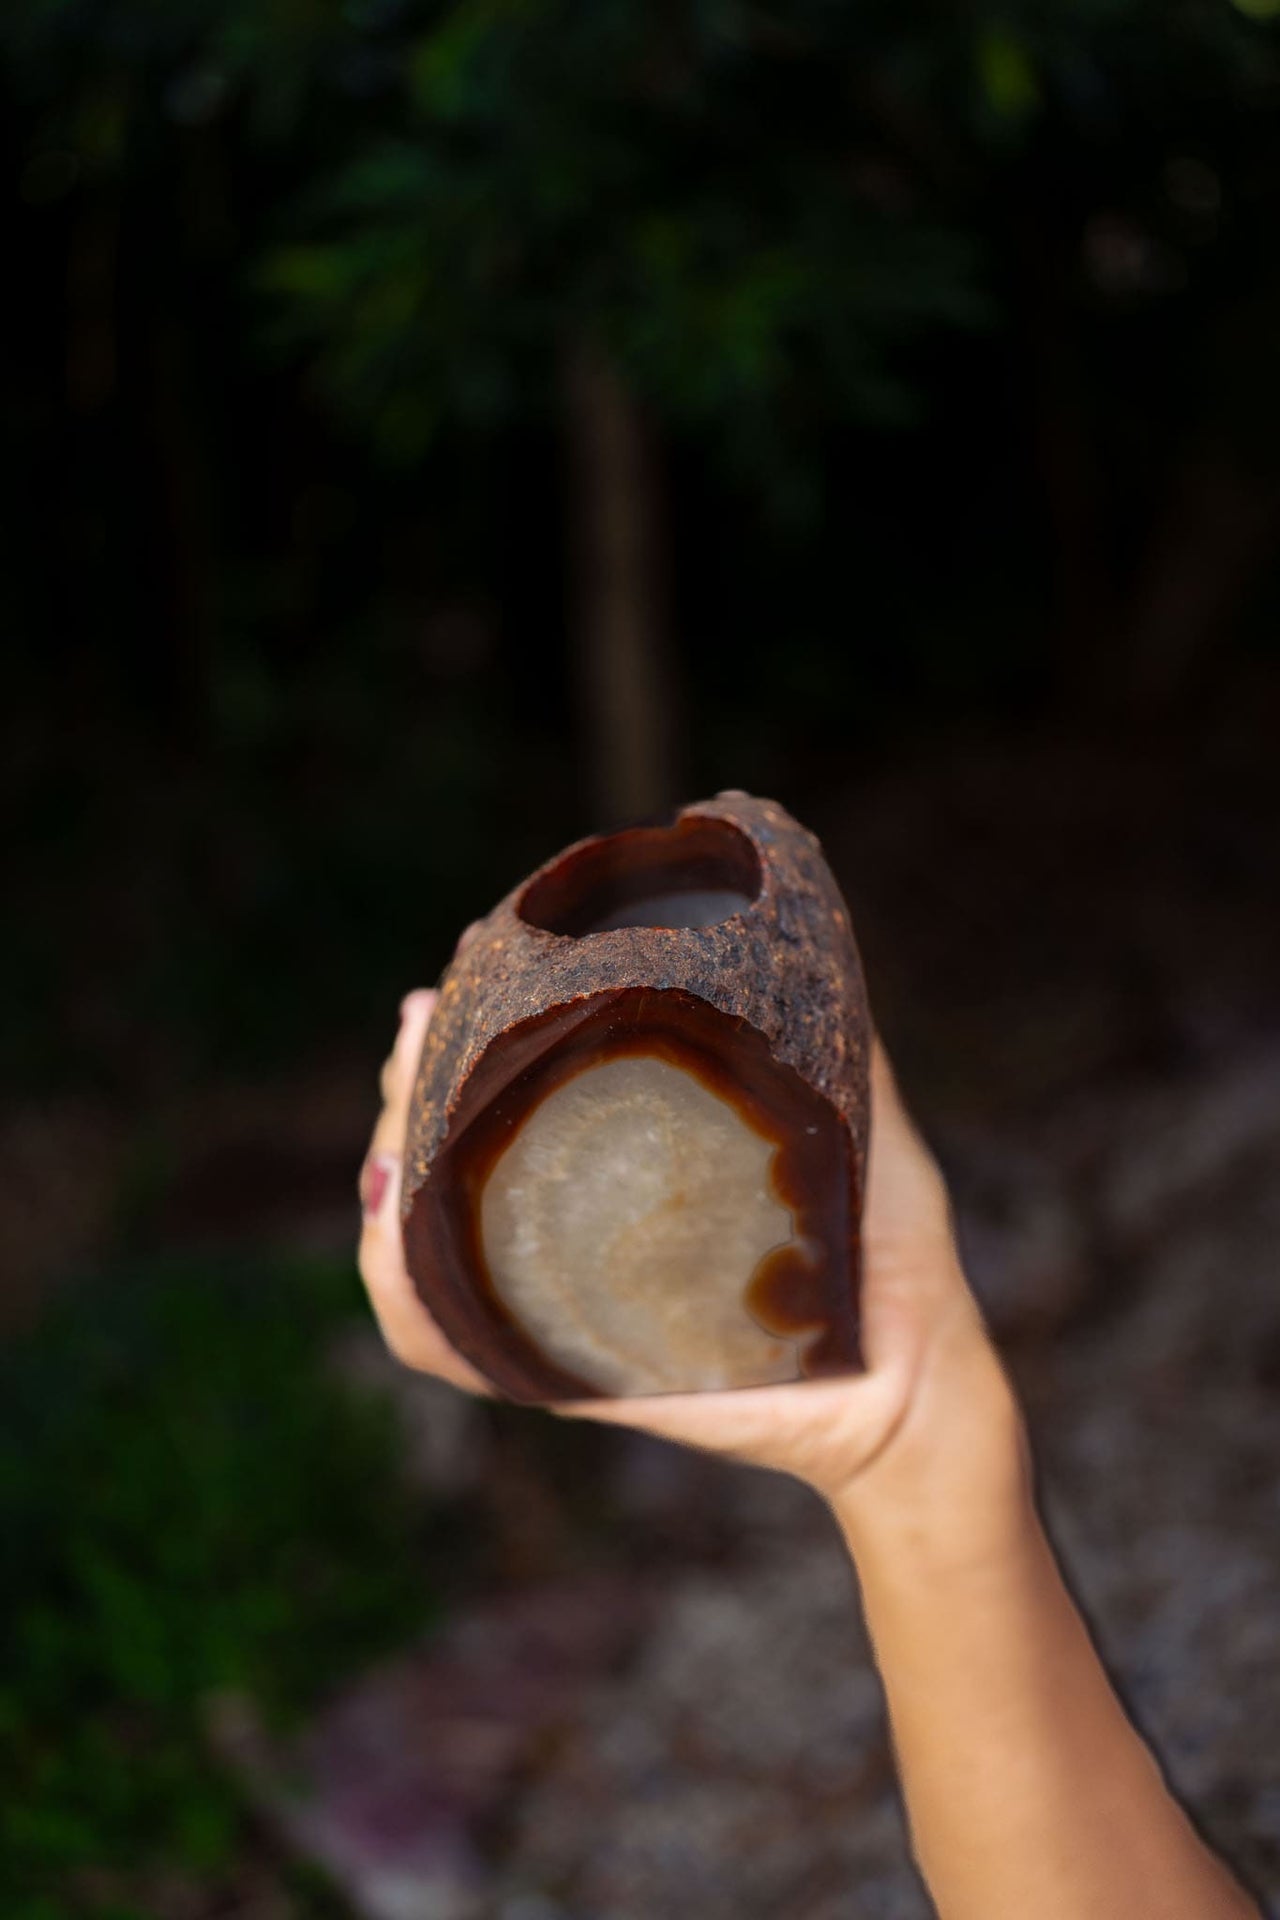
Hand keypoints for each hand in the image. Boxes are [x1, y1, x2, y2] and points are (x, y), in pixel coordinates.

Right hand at [359, 987, 1027, 1551]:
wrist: (914, 1380)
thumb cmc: (888, 1254)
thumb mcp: (849, 1120)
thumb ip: (829, 1036)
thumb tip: (804, 925)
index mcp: (613, 1179)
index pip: (495, 1105)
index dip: (450, 1044)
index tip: (448, 980)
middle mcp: (566, 1241)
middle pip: (433, 1161)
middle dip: (403, 1089)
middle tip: (416, 1027)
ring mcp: (555, 1310)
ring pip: (416, 1243)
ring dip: (385, 1174)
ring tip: (393, 1122)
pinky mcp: (564, 1374)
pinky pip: (447, 1342)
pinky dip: (402, 1292)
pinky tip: (392, 1224)